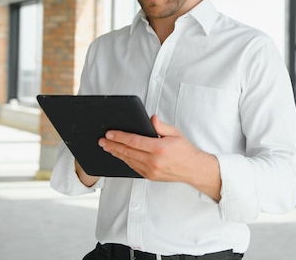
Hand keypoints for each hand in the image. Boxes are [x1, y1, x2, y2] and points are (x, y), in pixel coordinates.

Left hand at [99, 115, 221, 200]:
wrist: (193, 169)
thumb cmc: (185, 150)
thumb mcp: (175, 133)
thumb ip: (161, 125)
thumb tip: (151, 119)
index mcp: (159, 148)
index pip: (134, 141)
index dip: (119, 137)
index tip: (109, 133)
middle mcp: (154, 161)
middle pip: (127, 152)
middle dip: (112, 145)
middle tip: (102, 140)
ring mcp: (151, 170)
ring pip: (128, 160)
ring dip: (116, 153)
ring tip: (107, 147)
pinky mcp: (150, 176)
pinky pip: (133, 167)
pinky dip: (125, 160)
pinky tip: (119, 155)